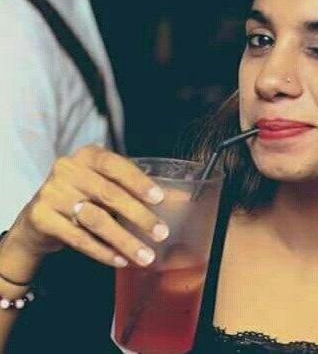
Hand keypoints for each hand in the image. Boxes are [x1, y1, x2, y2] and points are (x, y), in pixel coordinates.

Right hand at [8, 145, 169, 267]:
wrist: (37, 219)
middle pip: (109, 194)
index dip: (138, 182)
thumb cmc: (83, 197)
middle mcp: (67, 169)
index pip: (116, 165)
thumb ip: (136, 189)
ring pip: (96, 220)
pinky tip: (121, 259)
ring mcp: (51, 193)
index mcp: (87, 155)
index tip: (159, 198)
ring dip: (124, 240)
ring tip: (145, 255)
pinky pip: (79, 238)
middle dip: (139, 216)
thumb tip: (181, 198)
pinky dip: (103, 251)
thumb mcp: (106, 185)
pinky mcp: (41, 218)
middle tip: (161, 233)